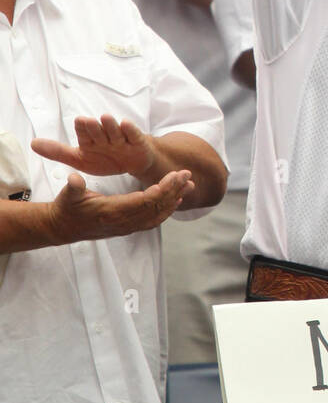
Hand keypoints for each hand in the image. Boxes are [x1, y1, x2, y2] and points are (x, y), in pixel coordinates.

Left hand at [32, 116, 156, 180]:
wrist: (133, 163)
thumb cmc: (106, 158)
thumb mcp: (80, 159)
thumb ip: (57, 151)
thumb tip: (32, 143)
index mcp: (90, 139)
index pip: (84, 133)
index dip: (82, 128)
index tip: (79, 122)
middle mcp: (105, 136)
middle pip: (98, 130)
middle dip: (93, 126)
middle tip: (87, 121)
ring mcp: (121, 138)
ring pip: (114, 130)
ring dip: (110, 125)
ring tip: (105, 118)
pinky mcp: (137, 141)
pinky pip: (133, 134)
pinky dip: (130, 130)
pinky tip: (125, 124)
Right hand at [47, 169, 193, 244]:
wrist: (64, 227)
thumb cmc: (67, 207)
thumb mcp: (68, 195)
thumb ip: (73, 187)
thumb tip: (74, 178)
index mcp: (112, 212)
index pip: (144, 201)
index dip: (162, 190)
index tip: (175, 176)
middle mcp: (123, 222)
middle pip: (156, 207)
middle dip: (174, 190)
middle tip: (188, 175)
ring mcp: (127, 226)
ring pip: (158, 214)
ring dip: (175, 199)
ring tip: (189, 185)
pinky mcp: (128, 227)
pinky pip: (153, 220)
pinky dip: (166, 210)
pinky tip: (176, 199)